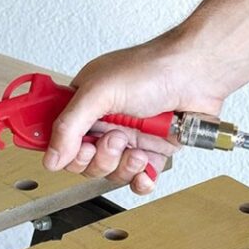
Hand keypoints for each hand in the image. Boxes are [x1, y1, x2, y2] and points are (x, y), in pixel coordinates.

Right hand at [42, 29, 226, 193]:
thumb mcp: (98, 92)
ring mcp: (127, 139)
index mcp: (82, 105)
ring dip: (123, 165)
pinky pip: (137, 179)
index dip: (62, 150)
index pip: (57, 138)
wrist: (197, 73)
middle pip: (83, 163)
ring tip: (137, 145)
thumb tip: (51, 158)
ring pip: (109, 173)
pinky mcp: (151, 151)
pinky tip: (145, 167)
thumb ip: (68, 126)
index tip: (75, 149)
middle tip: (115, 138)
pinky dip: (141, 179)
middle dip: (99, 157)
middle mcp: (102, 123)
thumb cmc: (152, 68)